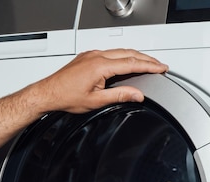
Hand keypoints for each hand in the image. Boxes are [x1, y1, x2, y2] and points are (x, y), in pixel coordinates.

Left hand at [34, 49, 168, 113]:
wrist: (48, 93)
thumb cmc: (66, 97)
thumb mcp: (97, 101)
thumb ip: (120, 95)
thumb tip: (137, 94)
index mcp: (100, 66)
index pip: (132, 63)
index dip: (149, 66)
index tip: (161, 68)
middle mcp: (96, 56)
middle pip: (128, 53)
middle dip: (146, 59)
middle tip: (159, 65)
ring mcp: (91, 54)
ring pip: (119, 51)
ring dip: (135, 57)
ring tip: (147, 63)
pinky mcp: (87, 56)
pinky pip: (109, 53)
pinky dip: (122, 56)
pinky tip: (126, 62)